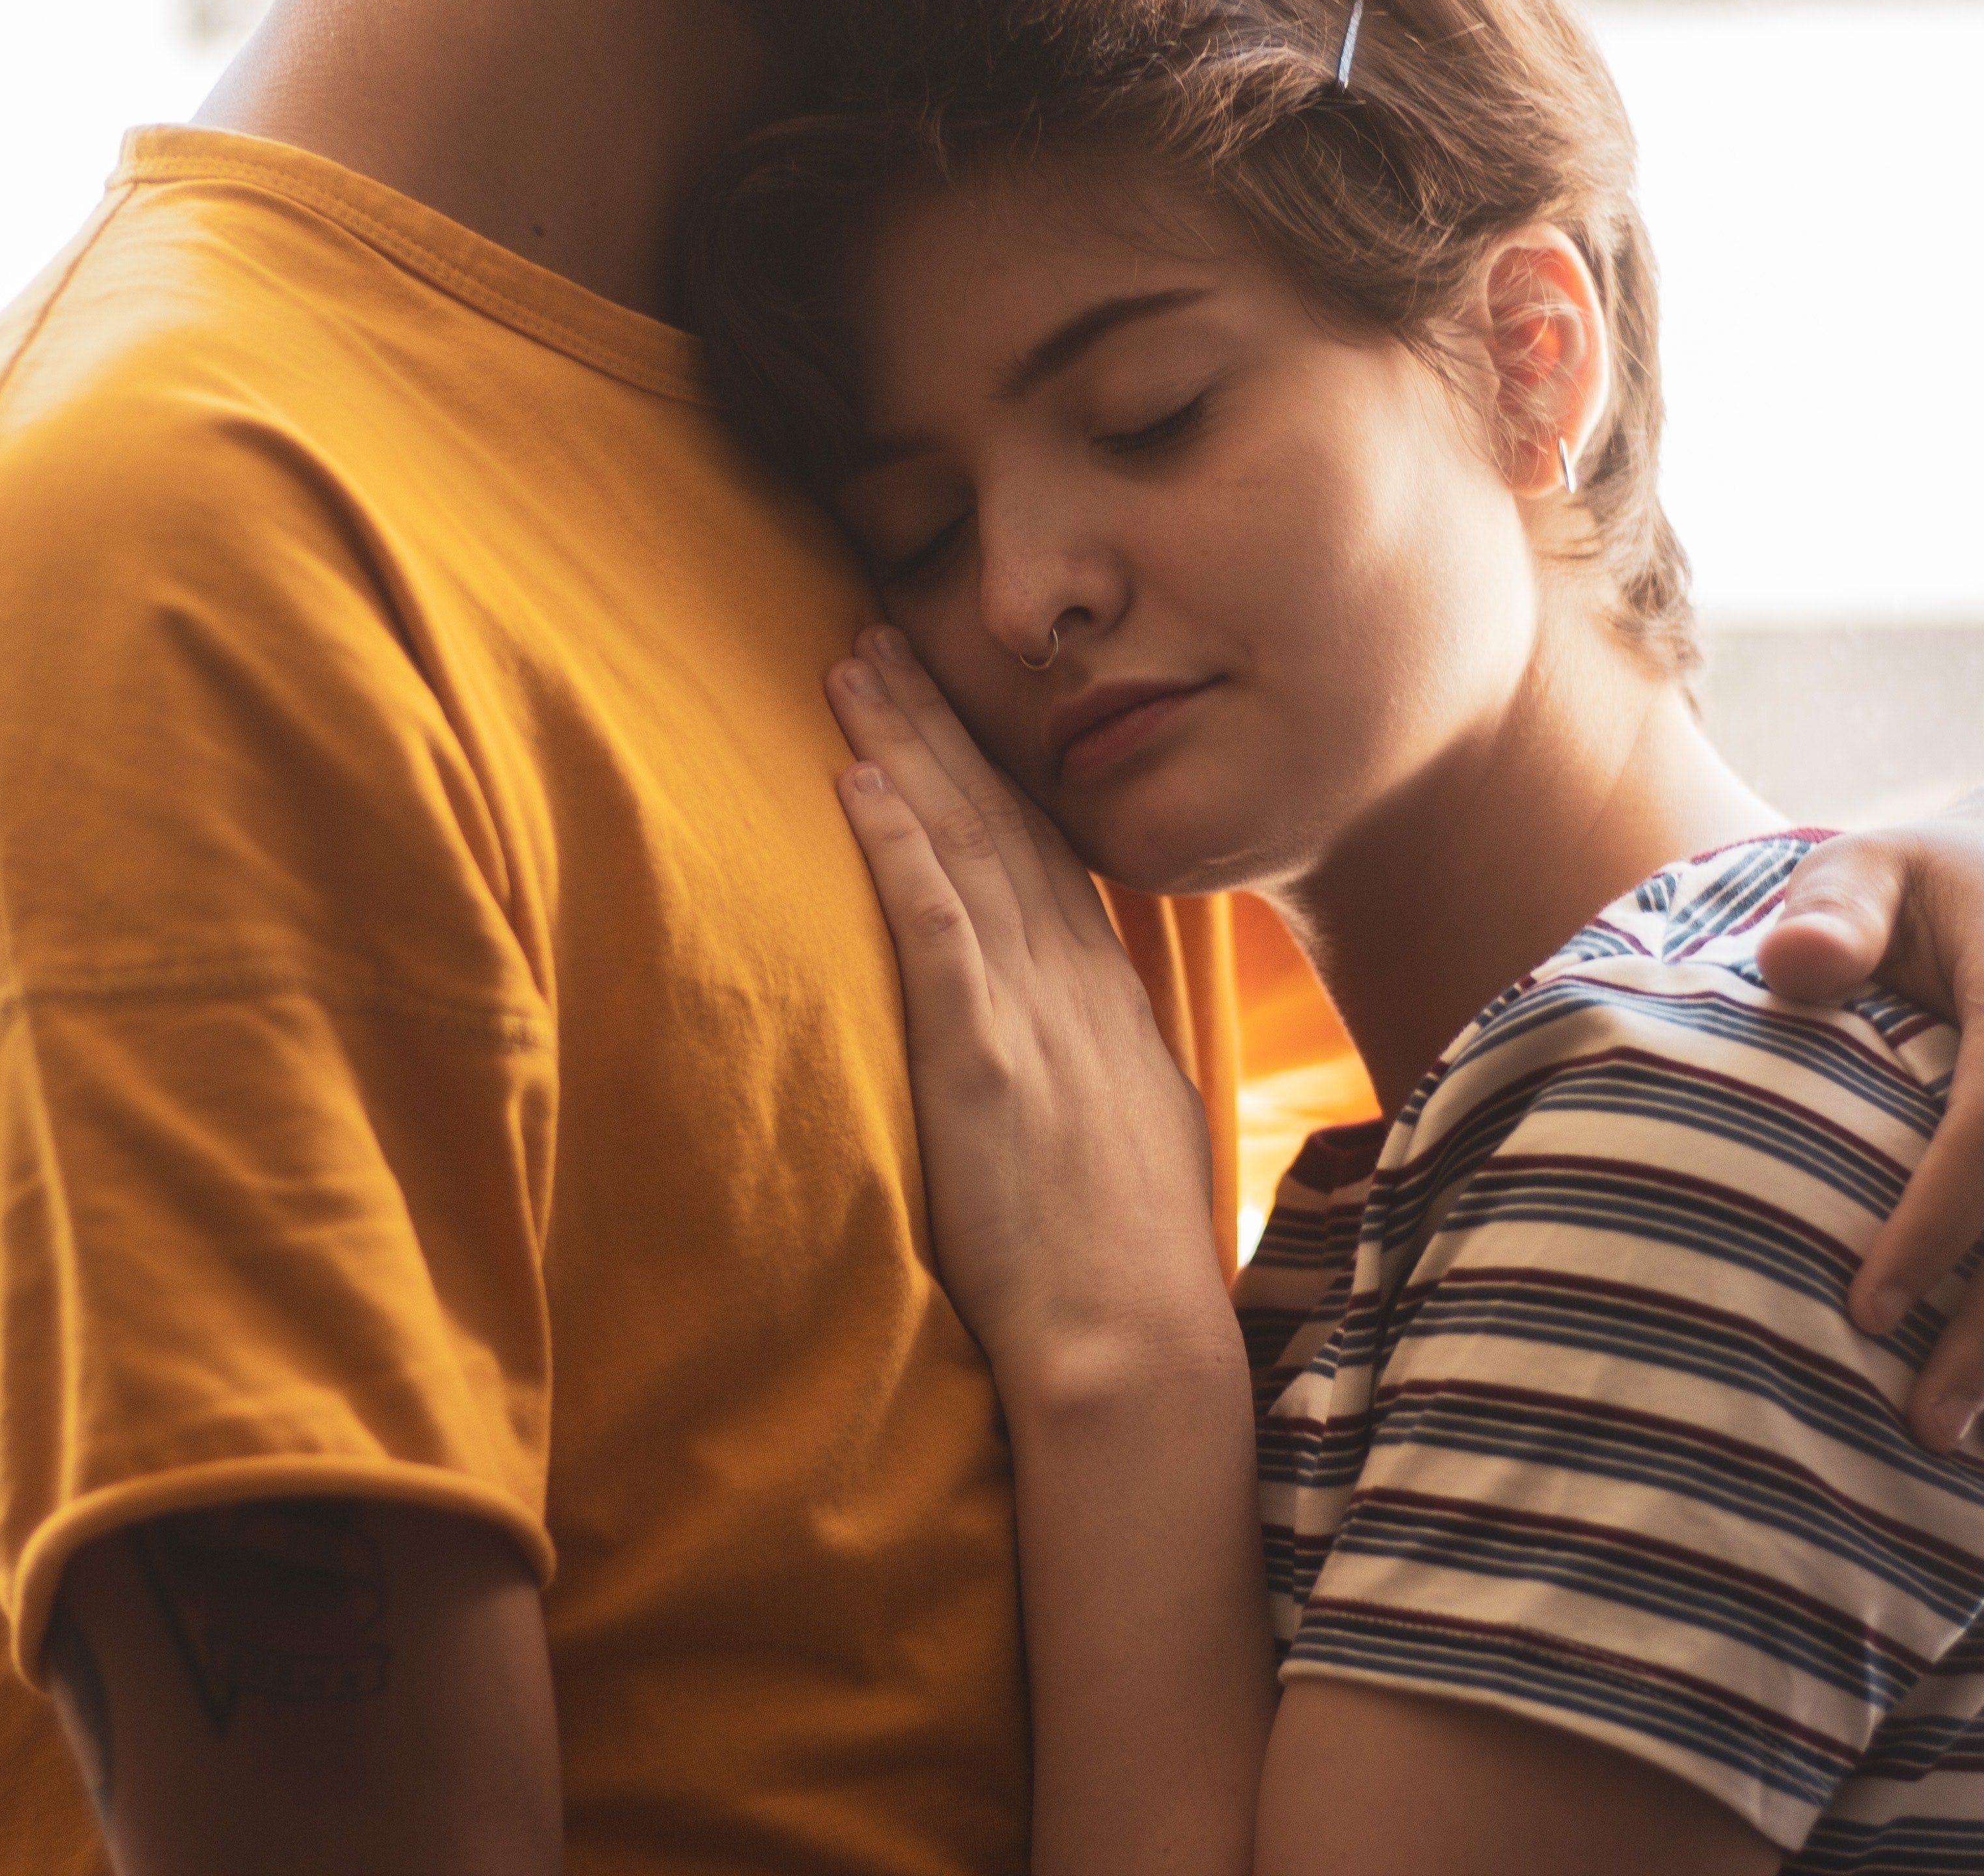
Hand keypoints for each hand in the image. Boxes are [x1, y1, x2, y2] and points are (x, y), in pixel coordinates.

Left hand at [824, 627, 1230, 1390]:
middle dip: (941, 723)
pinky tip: (862, 784)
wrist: (1132, 1348)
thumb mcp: (1130, 1138)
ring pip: (967, 849)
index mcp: (1109, 1003)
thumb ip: (1096, 1070)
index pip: (1045, 851)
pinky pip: (940, 932)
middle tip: (879, 635)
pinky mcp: (987, 1063)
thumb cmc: (1123, 1271)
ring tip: (851, 670)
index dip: (992, 767)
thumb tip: (1074, 1046)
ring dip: (907, 752)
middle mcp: (1077, 987)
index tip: (947, 699)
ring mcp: (1036, 1018)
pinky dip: (902, 851)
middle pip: (1002, 820)